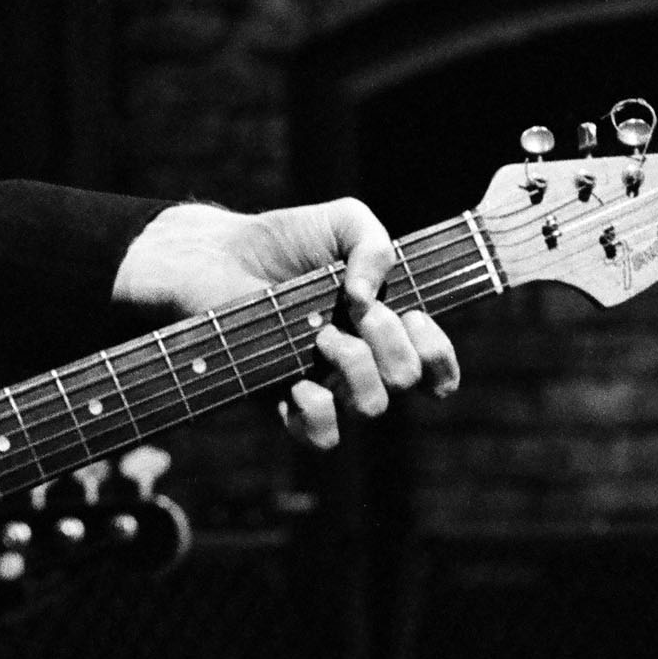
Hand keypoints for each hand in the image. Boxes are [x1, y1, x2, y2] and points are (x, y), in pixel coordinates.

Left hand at [112, 198, 460, 448]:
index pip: (436, 369)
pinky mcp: (285, 402)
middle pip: (406, 381)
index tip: (412, 314)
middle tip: (353, 310)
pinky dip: (320, 411)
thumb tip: (367, 298)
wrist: (220, 255)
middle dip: (389, 341)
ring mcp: (325, 385)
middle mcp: (362, 364)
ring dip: (354, 364)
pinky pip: (323, 438)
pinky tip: (301, 380)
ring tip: (321, 334)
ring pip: (371, 406)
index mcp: (385, 330)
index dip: (437, 352)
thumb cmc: (287, 241)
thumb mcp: (344, 221)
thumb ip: (376, 244)